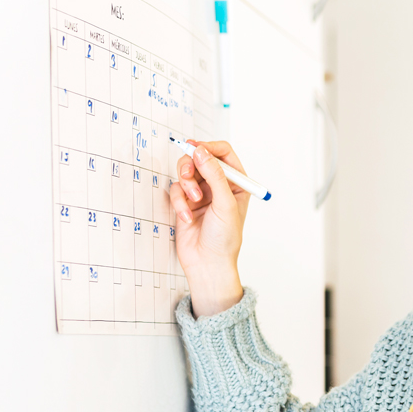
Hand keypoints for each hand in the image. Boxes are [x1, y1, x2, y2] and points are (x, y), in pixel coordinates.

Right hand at [166, 140, 248, 317]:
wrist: (208, 263)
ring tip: (192, 201)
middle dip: (191, 166)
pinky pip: (175, 190)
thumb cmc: (224, 238)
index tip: (195, 149)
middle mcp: (219, 186)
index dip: (209, 148)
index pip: (223, 153)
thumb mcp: (224, 204)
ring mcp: (201, 194)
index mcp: (236, 184)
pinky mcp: (185, 203)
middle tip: (188, 175)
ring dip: (185, 185)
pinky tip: (187, 217)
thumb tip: (201, 151)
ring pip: (185, 173)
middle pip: (200, 159)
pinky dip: (178, 202)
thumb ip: (214, 175)